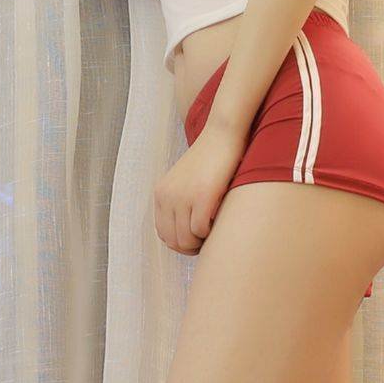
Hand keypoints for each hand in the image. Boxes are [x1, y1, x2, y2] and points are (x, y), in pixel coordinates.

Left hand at [154, 121, 245, 254]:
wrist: (222, 135)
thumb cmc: (210, 159)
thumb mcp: (185, 181)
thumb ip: (179, 202)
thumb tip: (186, 235)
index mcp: (160, 193)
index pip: (163, 234)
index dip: (180, 243)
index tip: (196, 239)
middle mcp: (167, 196)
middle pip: (173, 241)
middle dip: (191, 247)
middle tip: (206, 241)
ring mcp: (183, 197)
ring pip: (186, 240)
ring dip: (201, 242)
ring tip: (212, 232)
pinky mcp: (202, 197)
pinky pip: (201, 230)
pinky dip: (210, 233)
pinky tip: (218, 221)